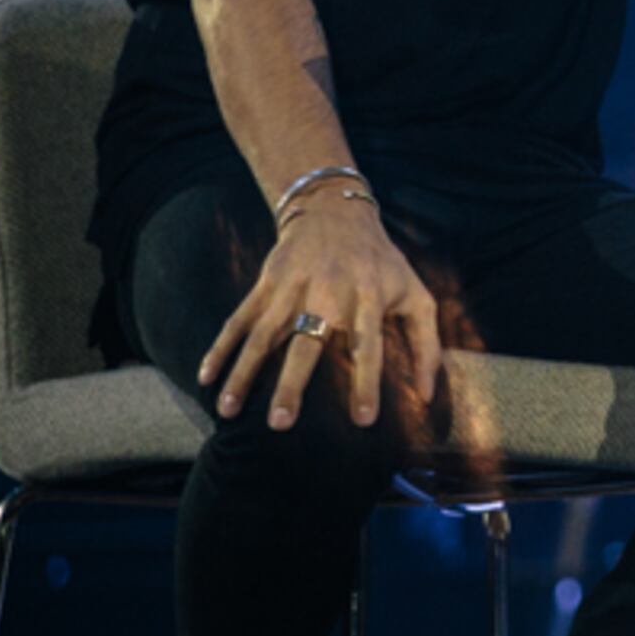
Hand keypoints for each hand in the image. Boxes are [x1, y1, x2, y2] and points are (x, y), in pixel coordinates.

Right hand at [204, 198, 440, 430]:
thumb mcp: (416, 296)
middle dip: (292, 383)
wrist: (336, 213)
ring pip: (263, 335)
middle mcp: (329, 293)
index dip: (367, 382)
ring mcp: (292, 288)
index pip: (369, 345)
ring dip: (243, 372)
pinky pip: (239, 320)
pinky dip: (221, 348)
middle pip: (308, 342)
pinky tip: (206, 377)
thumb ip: (427, 345)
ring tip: (228, 411)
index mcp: (370, 298)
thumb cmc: (382, 266)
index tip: (363, 420)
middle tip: (280, 423)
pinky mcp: (265, 284)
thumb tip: (428, 395)